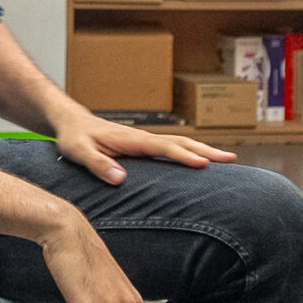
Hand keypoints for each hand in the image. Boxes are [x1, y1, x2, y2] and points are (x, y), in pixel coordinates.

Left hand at [50, 109, 235, 184]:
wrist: (71, 123)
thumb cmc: (73, 137)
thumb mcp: (78, 151)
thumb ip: (97, 164)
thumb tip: (120, 179)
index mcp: (130, 139)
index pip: (162, 147)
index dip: (182, 155)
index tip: (203, 163)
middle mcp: (141, 138)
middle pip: (179, 143)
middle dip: (206, 150)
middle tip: (230, 159)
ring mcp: (144, 141)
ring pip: (179, 144)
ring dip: (203, 150)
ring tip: (227, 159)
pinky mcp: (143, 146)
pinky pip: (171, 149)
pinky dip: (190, 152)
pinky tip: (201, 161)